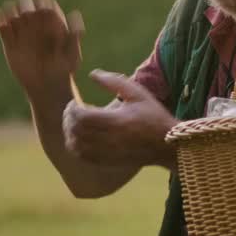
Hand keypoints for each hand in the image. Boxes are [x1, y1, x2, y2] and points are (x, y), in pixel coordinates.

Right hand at [0, 0, 83, 99]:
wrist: (47, 85)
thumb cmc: (64, 69)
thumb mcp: (72, 53)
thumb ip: (74, 34)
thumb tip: (74, 13)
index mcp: (52, 20)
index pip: (44, 0)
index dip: (42, 2)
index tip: (45, 13)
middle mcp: (36, 22)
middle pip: (25, 0)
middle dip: (25, 4)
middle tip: (28, 17)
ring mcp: (22, 31)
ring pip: (11, 9)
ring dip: (12, 12)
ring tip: (16, 24)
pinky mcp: (8, 41)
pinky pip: (2, 25)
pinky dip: (1, 22)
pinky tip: (7, 29)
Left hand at [63, 70, 177, 167]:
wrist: (167, 145)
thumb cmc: (154, 116)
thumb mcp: (138, 94)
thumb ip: (114, 82)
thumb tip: (93, 74)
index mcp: (116, 120)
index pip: (82, 116)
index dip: (72, 109)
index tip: (75, 102)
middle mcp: (110, 139)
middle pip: (76, 131)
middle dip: (68, 120)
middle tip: (71, 112)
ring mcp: (107, 152)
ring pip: (76, 146)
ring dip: (70, 134)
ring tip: (73, 125)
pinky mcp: (108, 162)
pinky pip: (83, 157)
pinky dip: (76, 148)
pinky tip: (79, 139)